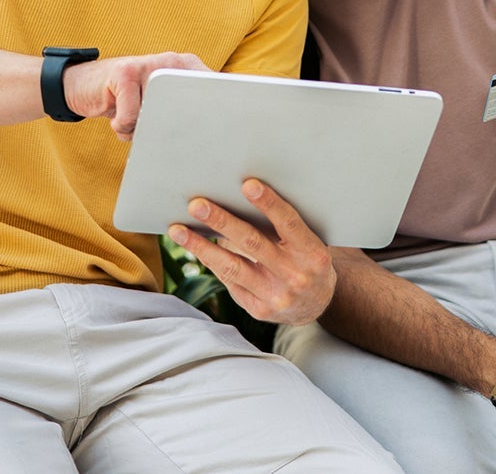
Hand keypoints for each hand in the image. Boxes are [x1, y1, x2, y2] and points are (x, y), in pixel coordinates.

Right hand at [62, 52, 209, 139]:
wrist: (86, 86)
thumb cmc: (129, 102)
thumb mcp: (160, 104)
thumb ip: (184, 111)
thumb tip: (214, 138)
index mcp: (188, 68)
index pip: (214, 89)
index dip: (217, 114)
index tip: (219, 134)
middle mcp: (172, 62)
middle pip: (187, 110)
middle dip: (174, 129)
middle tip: (155, 130)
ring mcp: (149, 64)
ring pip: (157, 117)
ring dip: (141, 130)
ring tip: (131, 119)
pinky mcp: (125, 72)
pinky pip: (130, 117)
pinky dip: (121, 127)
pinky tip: (114, 115)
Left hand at [167, 179, 335, 325]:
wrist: (317, 303)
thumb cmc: (307, 259)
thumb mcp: (307, 241)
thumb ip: (283, 226)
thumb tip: (239, 197)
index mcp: (313, 254)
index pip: (288, 223)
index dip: (269, 203)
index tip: (247, 184)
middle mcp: (295, 276)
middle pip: (253, 244)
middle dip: (222, 222)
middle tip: (197, 204)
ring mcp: (276, 296)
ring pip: (232, 267)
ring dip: (201, 246)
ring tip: (178, 229)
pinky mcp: (258, 310)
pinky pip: (229, 281)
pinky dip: (211, 261)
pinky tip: (193, 245)